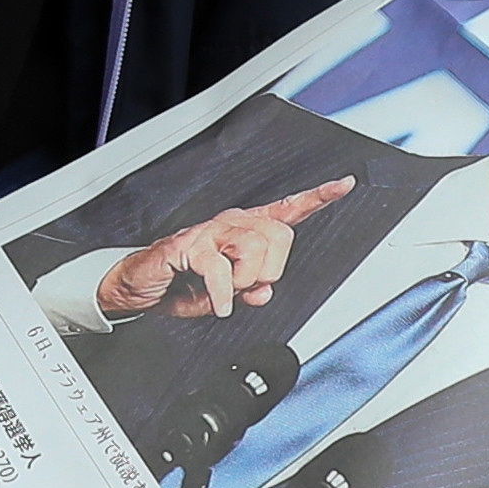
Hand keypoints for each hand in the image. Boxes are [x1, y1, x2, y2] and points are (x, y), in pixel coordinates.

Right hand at [101, 179, 358, 317]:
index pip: (288, 209)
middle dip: (269, 271)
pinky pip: (220, 269)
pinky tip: (217, 303)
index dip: (318, 197)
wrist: (143, 288)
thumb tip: (264, 291)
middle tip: (244, 287)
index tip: (344, 184)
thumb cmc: (183, 286)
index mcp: (246, 231)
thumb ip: (250, 291)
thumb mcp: (226, 296)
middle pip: (280, 236)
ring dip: (242, 283)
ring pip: (254, 250)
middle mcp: (232, 224)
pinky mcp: (189, 245)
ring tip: (224, 292)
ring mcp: (210, 231)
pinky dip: (221, 294)